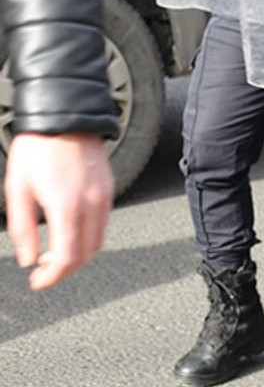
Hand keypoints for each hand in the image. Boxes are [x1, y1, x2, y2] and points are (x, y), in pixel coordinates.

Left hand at [5, 133, 112, 289]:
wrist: (64, 118)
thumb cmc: (38, 148)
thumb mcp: (17, 190)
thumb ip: (22, 228)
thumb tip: (28, 257)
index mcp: (67, 206)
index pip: (68, 257)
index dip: (53, 276)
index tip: (39, 282)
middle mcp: (91, 204)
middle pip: (87, 254)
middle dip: (66, 269)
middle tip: (44, 272)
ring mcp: (104, 197)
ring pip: (98, 240)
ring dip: (78, 254)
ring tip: (54, 253)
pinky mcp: (108, 189)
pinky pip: (102, 223)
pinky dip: (88, 236)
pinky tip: (69, 232)